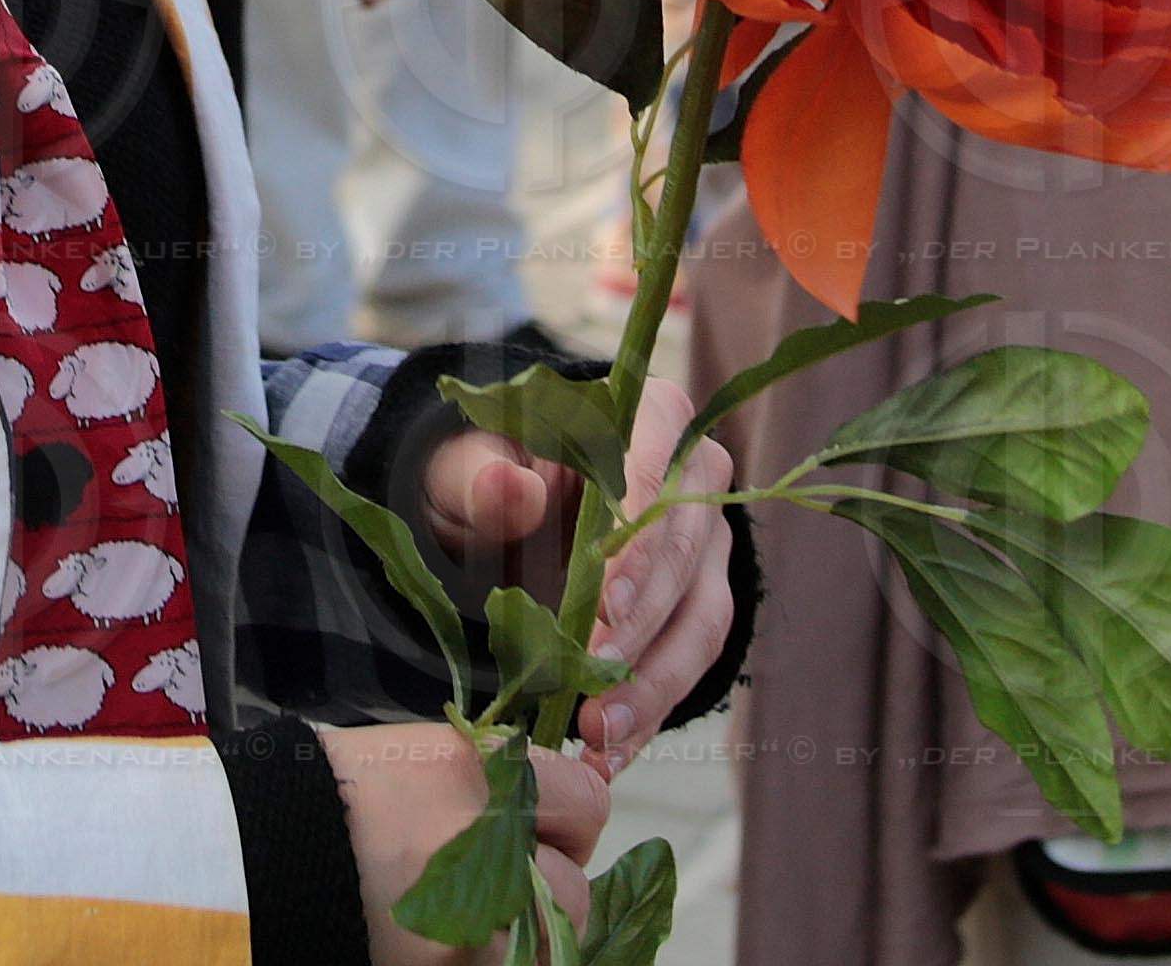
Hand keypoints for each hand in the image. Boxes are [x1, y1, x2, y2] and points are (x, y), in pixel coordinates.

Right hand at [320, 720, 607, 965]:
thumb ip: (493, 783)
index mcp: (483, 776)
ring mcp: (473, 922)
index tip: (539, 830)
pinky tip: (448, 943)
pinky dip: (488, 958)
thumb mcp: (426, 758)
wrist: (263, 849)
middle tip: (504, 884)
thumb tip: (542, 814)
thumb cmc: (338, 794)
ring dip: (523, 937)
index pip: (586, 806)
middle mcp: (489, 847)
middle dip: (547, 892)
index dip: (564, 822)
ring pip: (546, 947)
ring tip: (474, 919)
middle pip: (574, 889)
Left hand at [422, 373, 738, 778]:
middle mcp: (695, 477)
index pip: (659, 468)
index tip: (605, 608)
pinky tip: (608, 753)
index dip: (639, 543)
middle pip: (685, 554)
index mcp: (647, 416)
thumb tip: (511, 488)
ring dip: (653, 684)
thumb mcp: (464, 471)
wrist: (504, 514)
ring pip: (701, 619)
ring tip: (600, 734)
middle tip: (594, 684)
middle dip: (640, 627)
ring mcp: (705, 546)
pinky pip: (689, 666)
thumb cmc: (486, 475)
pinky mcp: (698, 605)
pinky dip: (650, 713)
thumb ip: (478, 478)